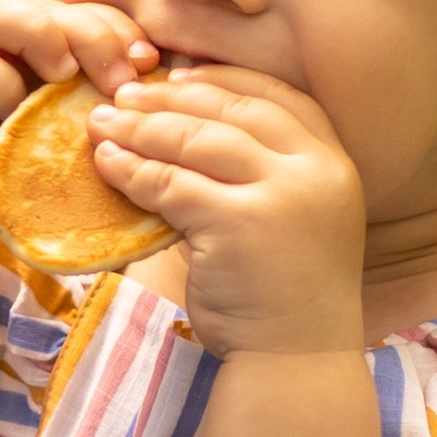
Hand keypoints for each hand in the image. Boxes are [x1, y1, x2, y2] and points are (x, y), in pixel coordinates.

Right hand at [0, 0, 157, 256]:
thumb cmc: (14, 188)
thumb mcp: (71, 157)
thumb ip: (108, 134)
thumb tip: (177, 139)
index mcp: (41, 54)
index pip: (90, 17)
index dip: (125, 33)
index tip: (157, 69)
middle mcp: (0, 46)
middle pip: (53, 7)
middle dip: (97, 33)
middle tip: (126, 76)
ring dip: (41, 33)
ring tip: (67, 73)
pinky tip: (14, 111)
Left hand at [86, 64, 365, 353]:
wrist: (296, 360)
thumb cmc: (285, 294)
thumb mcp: (289, 217)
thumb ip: (258, 172)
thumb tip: (186, 124)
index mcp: (333, 161)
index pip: (276, 95)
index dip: (222, 80)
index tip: (177, 77)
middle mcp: (315, 170)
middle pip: (231, 110)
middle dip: (170, 100)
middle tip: (123, 97)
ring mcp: (280, 194)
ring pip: (197, 140)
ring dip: (142, 128)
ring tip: (103, 125)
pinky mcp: (238, 223)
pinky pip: (172, 183)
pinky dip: (133, 171)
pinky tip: (107, 164)